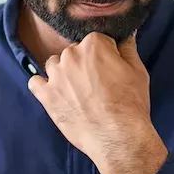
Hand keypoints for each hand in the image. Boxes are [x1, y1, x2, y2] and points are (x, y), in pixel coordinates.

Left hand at [28, 33, 167, 173]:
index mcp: (93, 44)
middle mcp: (71, 55)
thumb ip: (128, 48)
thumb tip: (126, 35)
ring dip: (63, 73)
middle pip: (74, 52)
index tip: (109, 67)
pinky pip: (35, 83)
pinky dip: (43, 86)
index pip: (96, 40)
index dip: (104, 54)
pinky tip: (56, 94)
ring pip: (54, 65)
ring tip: (77, 91)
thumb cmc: (131, 104)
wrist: (117, 138)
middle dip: (83, 64)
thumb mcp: (137, 71)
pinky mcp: (46, 96)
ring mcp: (56, 76)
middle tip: (96, 83)